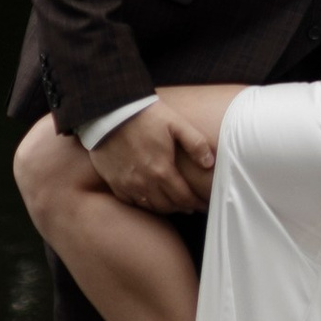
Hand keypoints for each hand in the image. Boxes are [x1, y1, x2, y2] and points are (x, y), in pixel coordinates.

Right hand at [91, 101, 217, 215]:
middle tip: (192, 206)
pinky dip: (144, 204)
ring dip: (164, 207)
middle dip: (182, 207)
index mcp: (162, 170)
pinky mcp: (114, 182)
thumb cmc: (147, 116)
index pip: (183, 197)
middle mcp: (144, 183)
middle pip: (167, 205)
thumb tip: (210, 163)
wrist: (111, 113)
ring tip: (174, 204)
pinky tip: (150, 199)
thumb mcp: (176, 124)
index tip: (204, 205)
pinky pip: (131, 202)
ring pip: (150, 206)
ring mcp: (127, 184)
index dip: (196, 203)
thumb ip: (196, 144)